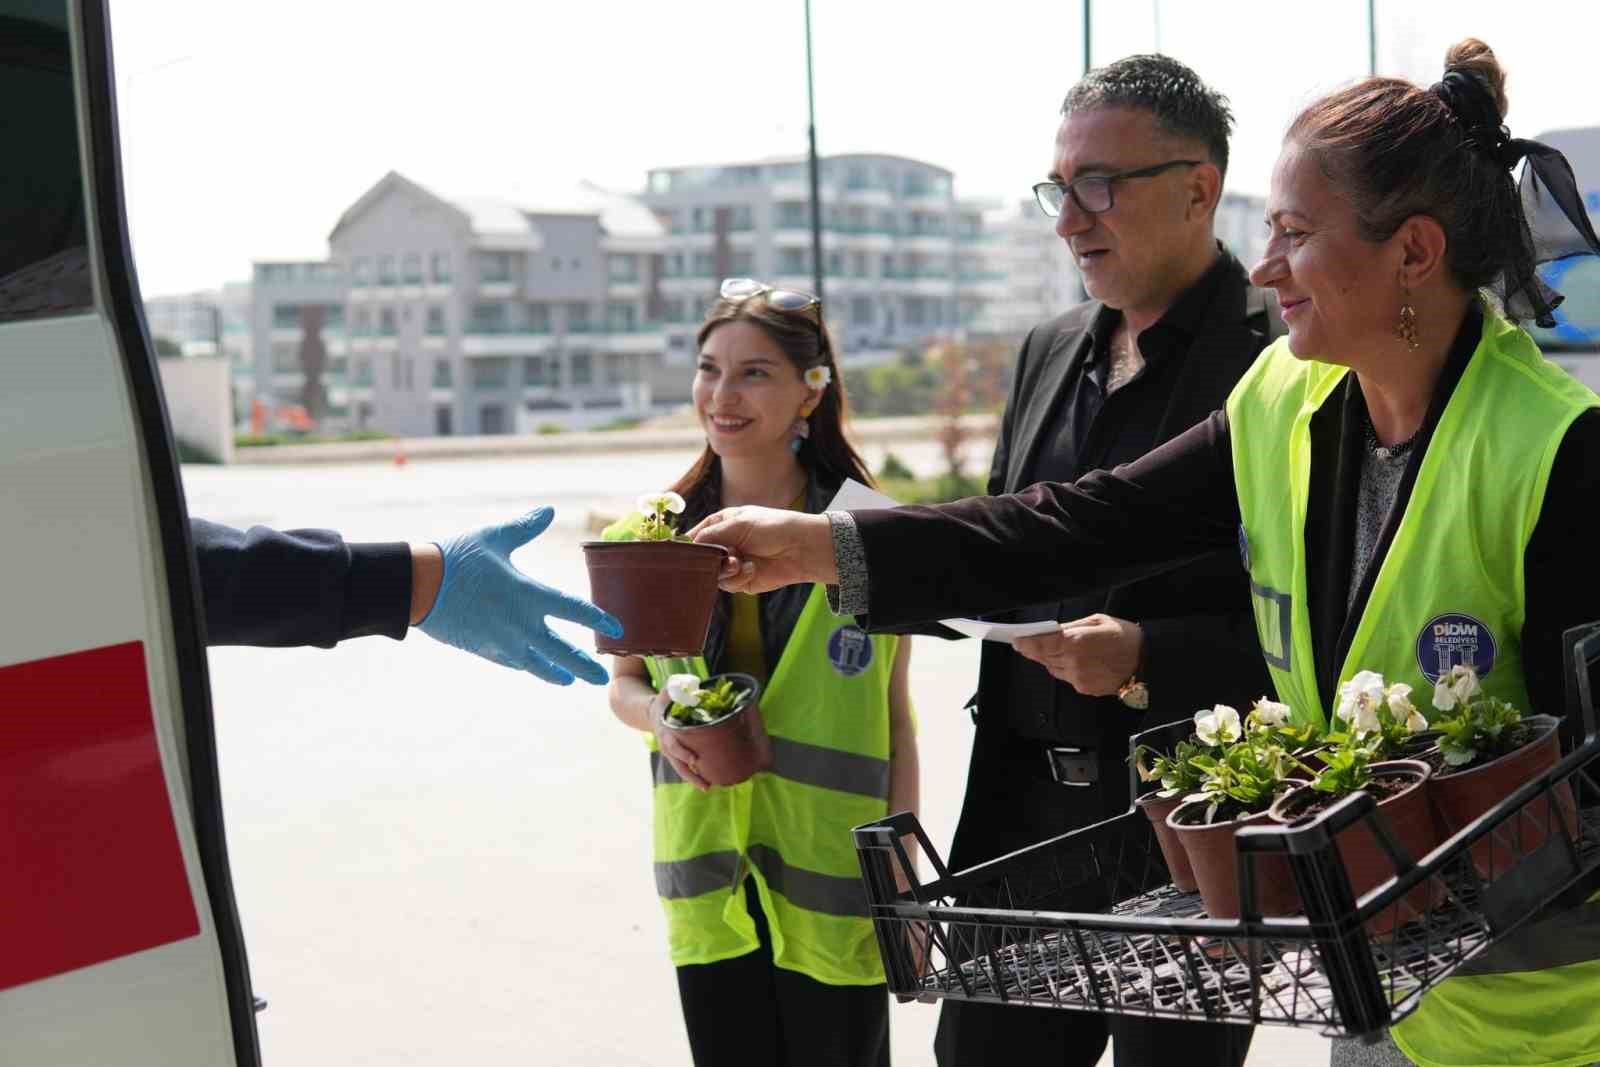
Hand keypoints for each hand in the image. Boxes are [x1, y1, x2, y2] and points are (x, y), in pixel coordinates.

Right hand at [416, 507, 622, 684]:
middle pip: (561, 650)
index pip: (574, 611)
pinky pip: (512, 662)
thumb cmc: (457, 557)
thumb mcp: (495, 537)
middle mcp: (520, 623)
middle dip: (583, 665)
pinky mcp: (483, 648)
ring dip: (556, 673)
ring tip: (571, 681)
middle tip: (600, 679)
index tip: (616, 628)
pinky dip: (527, 665)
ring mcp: (502, 640)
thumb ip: (525, 527)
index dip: (598, 619)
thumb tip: (549, 511)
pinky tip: (534, 668)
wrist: (417, 586)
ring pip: (537, 664)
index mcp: (528, 594)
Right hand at [649, 689, 708, 791]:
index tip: (693, 759)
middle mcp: (667, 746)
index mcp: (665, 732)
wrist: (650, 714)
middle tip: (706, 784)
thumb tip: (685, 684)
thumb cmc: (662, 703)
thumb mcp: (664, 695)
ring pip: (681, 770)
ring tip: (709, 788)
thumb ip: (672, 691)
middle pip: (678, 764)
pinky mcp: (676, 756)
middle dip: (691, 775)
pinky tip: (709, 782)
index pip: (673, 745)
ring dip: (694, 780)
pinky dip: (695, 776)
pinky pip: (684, 768)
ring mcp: (671, 753)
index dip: (682, 753)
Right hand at [690, 507, 836, 592]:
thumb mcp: (738, 524)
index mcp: (720, 525)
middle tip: (719, 558)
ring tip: (739, 563)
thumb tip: (689, 546)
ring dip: (726, 570)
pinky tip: (752, 568)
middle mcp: (723, 545)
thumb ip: (710, 535)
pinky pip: (729, 585)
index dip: (686, 547)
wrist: (800, 549)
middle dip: (707, 562)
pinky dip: (739, 578)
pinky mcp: (742, 580)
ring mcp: (732, 564)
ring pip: (712, 575)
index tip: (680, 555)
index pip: (693, 537)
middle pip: (699, 560)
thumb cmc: (772, 527)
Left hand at [1011, 613, 1142, 696]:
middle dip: (1037, 649)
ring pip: (1052, 668)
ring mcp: (1079, 678)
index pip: (1042, 644)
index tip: (1017, 640)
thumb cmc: (1125, 637)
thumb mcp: (1098, 621)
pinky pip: (1066, 677)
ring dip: (1052, 658)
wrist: (1147, 663)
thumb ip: (1072, 627)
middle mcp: (1075, 663)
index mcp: (1077, 642)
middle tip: (1030, 640)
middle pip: (1044, 657)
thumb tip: (1051, 630)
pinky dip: (1066, 668)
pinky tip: (1080, 660)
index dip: (1026, 643)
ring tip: (1065, 648)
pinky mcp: (1084, 689)